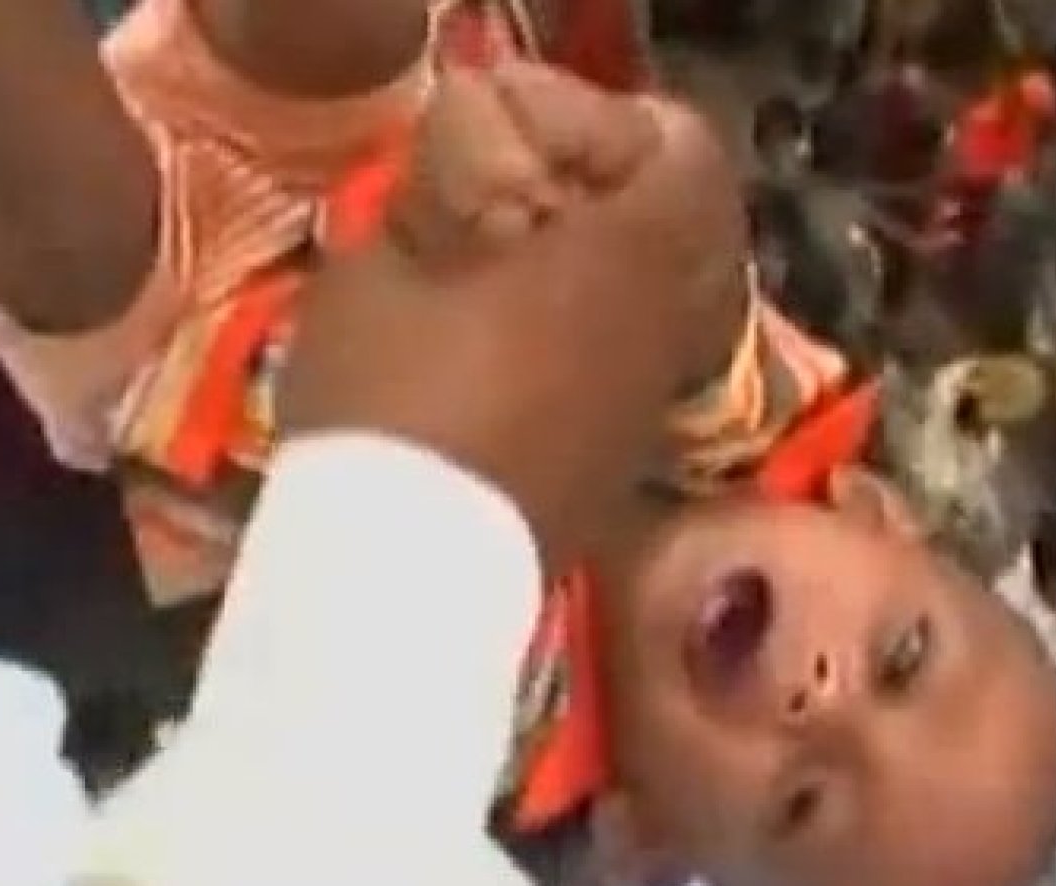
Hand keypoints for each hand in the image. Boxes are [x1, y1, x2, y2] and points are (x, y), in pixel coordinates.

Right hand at [278, 63, 746, 572]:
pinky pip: (626, 379)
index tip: (538, 150)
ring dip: (598, 289)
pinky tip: (512, 368)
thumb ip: (436, 212)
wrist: (404, 576)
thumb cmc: (388, 399)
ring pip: (656, 313)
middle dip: (609, 216)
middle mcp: (664, 330)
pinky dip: (586, 354)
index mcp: (622, 258)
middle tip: (522, 214)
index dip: (617, 140)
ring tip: (509, 291)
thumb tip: (463, 197)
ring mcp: (650, 409)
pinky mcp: (621, 471)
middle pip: (678, 238)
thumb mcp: (376, 272)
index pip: (680, 159)